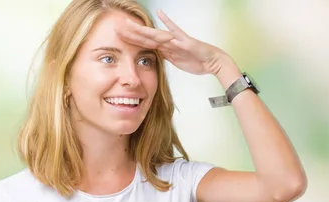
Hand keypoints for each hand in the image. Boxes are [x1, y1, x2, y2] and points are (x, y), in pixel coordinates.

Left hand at [115, 10, 230, 75]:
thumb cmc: (196, 61)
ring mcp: (176, 40)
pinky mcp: (185, 41)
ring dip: (142, 30)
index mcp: (165, 48)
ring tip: (129, 24)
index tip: (117, 35)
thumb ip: (166, 56)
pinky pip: (176, 30)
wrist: (212, 62)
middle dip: (131, 33)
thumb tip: (155, 55)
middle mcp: (168, 42)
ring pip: (156, 35)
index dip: (131, 39)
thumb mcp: (176, 61)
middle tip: (116, 26)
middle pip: (146, 37)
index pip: (144, 43)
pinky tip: (161, 13)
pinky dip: (168, 22)